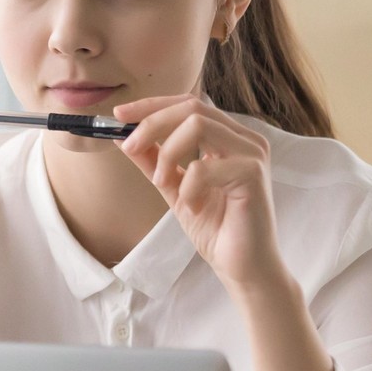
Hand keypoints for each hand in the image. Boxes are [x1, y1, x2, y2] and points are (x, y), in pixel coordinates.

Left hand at [113, 95, 287, 293]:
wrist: (242, 266)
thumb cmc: (216, 228)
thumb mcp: (174, 188)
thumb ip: (153, 161)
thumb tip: (121, 138)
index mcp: (228, 137)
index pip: (188, 104)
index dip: (151, 105)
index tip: (118, 114)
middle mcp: (244, 138)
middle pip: (191, 107)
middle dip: (152, 124)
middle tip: (129, 146)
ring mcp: (252, 153)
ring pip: (198, 125)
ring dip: (167, 154)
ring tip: (161, 183)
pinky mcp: (253, 173)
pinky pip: (204, 166)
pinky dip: (187, 187)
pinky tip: (192, 207)